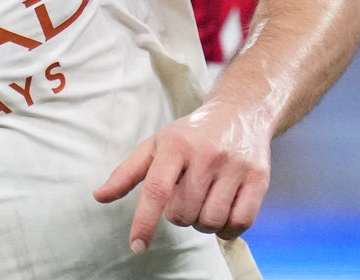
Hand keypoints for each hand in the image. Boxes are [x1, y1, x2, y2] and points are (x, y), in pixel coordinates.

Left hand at [93, 99, 270, 252]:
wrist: (240, 113)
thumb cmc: (192, 134)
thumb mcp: (156, 144)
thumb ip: (127, 173)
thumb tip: (100, 196)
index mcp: (175, 145)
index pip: (156, 189)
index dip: (145, 221)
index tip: (137, 245)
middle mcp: (206, 154)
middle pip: (184, 212)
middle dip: (179, 214)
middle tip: (185, 195)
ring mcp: (234, 166)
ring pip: (211, 221)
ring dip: (203, 222)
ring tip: (203, 200)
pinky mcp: (259, 178)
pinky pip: (240, 223)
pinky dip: (227, 228)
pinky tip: (222, 212)